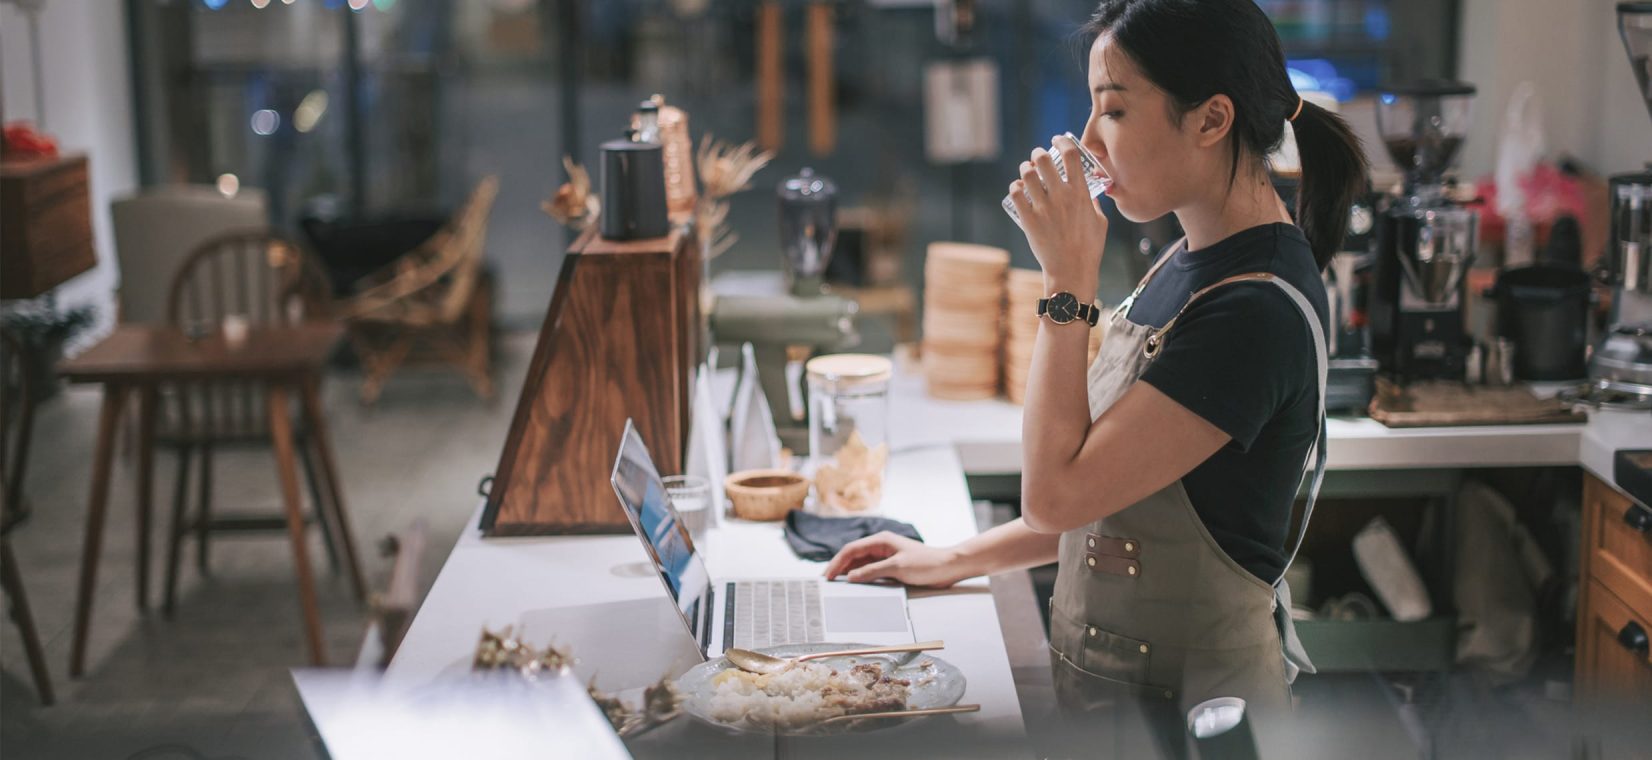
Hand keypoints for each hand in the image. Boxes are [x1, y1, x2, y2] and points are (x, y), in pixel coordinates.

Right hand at [822, 531, 966, 587]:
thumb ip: (872, 571)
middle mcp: (881, 546)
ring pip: (861, 564)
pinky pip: (871, 571)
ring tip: (837, 586)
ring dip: (849, 573)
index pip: (851, 549)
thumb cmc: (927, 563)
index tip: (827, 576)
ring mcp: (886, 557)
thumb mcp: (897, 568)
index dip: (837, 562)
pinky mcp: (892, 567)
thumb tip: (851, 577)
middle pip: (853, 556)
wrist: (948, 567)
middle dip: (839, 568)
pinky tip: (855, 587)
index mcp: (881, 540)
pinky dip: (861, 578)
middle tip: (827, 582)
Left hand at [1007, 135, 1108, 285]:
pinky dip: (1015, 188)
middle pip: (1044, 159)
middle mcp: (1061, 196)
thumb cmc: (1089, 249)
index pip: (1071, 155)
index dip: (1062, 141)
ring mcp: (1043, 208)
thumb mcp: (1100, 223)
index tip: (1057, 139)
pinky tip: (1018, 190)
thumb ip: (1095, 205)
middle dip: (1038, 153)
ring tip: (1027, 172)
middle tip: (1037, 157)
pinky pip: (1016, 194)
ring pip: (1027, 174)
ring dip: (1025, 169)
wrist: (1071, 270)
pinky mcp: (1028, 220)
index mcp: (1081, 193)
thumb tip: (1091, 195)